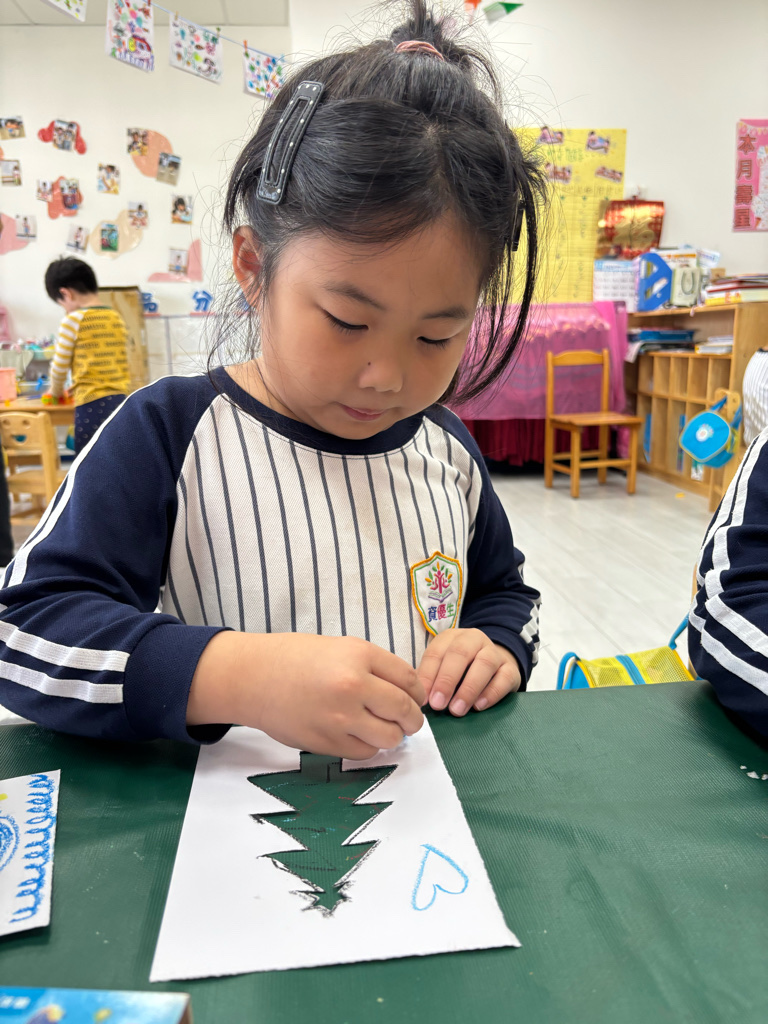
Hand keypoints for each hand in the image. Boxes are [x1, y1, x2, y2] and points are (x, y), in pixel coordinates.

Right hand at [187, 632, 424, 759]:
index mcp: (359, 655)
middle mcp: (353, 685)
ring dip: (392, 735)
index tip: (417, 699)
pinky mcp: (326, 742)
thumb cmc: (295, 658)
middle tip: (409, 721)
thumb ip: (374, 667)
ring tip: (385, 729)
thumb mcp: (341, 648)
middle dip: (412, 719)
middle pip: (404, 711)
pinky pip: (364, 752)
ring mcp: (339, 716)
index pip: (408, 680)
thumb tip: (407, 692)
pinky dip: (368, 747)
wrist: (253, 677)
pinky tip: (360, 736)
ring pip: (389, 737)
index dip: (418, 693)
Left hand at [417, 628, 520, 716]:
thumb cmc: (461, 669)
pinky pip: (504, 678)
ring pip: (485, 663)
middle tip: (438, 704)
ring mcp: (495, 652)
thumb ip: (431, 680)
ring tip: (457, 709)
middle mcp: (474, 639)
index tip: (422, 699)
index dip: (427, 675)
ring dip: (469, 688)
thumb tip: (418, 700)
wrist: (495, 665)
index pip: (436, 652)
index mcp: (451, 637)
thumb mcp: (443, 667)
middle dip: (447, 680)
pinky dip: (491, 693)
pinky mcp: (511, 668)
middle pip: (460, 653)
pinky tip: (479, 706)